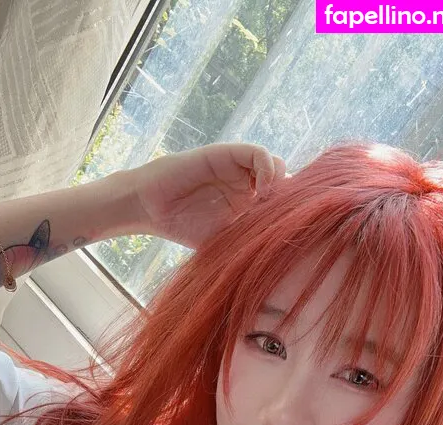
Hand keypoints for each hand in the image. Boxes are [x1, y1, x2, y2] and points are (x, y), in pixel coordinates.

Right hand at [127, 143, 285, 249]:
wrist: (150, 209)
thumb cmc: (181, 228)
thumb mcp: (222, 240)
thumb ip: (247, 239)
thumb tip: (280, 252)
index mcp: (248, 206)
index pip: (282, 203)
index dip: (291, 212)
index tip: (290, 230)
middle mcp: (247, 185)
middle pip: (285, 183)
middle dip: (290, 198)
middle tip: (285, 216)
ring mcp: (238, 168)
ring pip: (276, 165)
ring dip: (281, 183)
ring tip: (270, 203)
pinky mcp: (227, 154)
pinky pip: (258, 154)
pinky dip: (267, 168)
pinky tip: (263, 189)